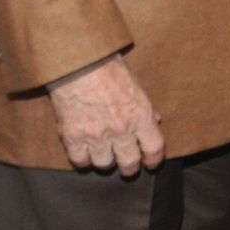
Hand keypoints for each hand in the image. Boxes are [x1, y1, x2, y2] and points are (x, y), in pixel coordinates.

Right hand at [47, 54, 164, 174]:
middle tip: (126, 165)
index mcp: (141, 115)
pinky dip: (83, 159)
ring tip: (103, 153)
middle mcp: (121, 129)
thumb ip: (145, 107)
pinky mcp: (73, 137)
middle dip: (129, 166)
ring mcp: (96, 135)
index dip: (153, 160)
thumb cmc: (109, 69)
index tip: (150, 163)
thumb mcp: (136, 86)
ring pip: (104, 164)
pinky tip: (84, 152)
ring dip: (105, 160)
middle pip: (129, 163)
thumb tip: (156, 121)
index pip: (154, 149)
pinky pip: (80, 161)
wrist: (79, 63)